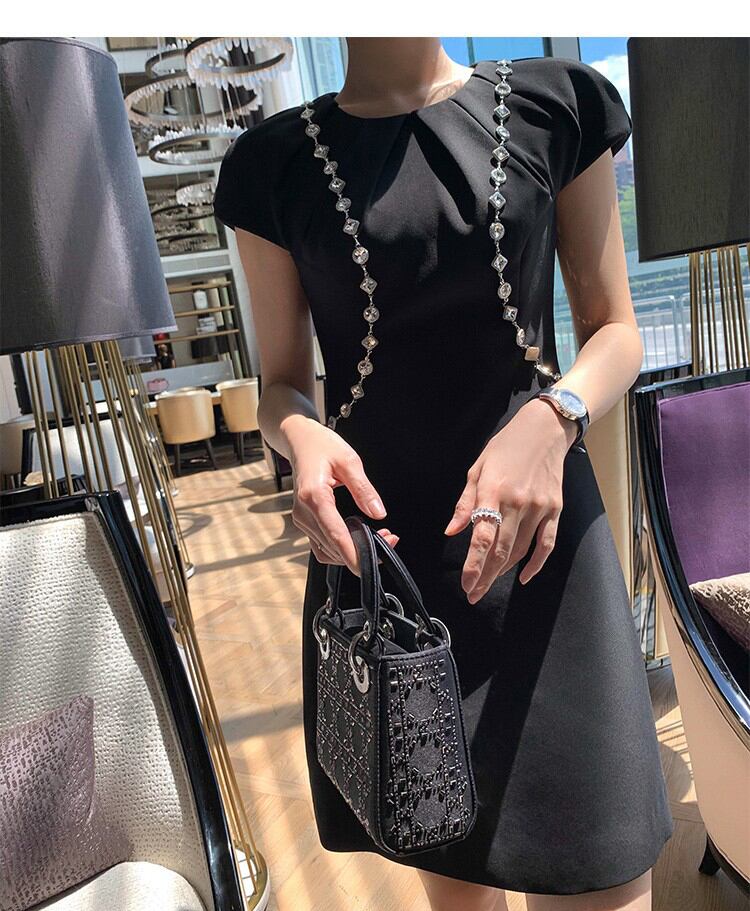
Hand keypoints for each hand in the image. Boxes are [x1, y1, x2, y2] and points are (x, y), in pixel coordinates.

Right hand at [286, 418, 398, 573]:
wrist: (299, 440)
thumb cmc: (321, 445)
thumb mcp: (349, 460)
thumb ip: (364, 489)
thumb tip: (378, 513)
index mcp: (313, 496)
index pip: (335, 535)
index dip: (353, 554)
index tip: (369, 565)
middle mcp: (303, 512)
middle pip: (333, 547)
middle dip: (361, 551)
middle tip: (388, 538)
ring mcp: (301, 519)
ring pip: (327, 551)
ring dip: (351, 551)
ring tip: (378, 537)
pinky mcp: (304, 521)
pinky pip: (322, 545)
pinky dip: (340, 548)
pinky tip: (358, 538)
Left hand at [444, 398, 576, 601]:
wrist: (545, 430)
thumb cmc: (505, 447)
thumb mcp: (477, 469)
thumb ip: (465, 502)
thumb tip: (452, 531)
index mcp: (493, 491)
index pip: (482, 537)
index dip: (474, 565)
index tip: (466, 584)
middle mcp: (517, 502)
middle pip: (500, 550)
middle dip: (485, 576)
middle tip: (474, 594)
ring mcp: (539, 508)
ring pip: (520, 550)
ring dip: (504, 571)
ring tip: (489, 583)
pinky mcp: (555, 509)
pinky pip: (546, 544)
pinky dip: (536, 564)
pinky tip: (523, 576)